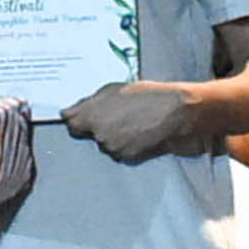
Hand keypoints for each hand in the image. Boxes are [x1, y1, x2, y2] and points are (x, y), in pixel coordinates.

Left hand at [65, 79, 207, 163]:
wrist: (178, 114)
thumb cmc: (150, 96)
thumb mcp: (116, 89)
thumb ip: (89, 102)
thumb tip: (71, 111)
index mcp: (91, 114)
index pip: (70, 123)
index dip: (78, 120)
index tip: (83, 117)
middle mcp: (97, 134)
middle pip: (89, 134)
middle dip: (98, 127)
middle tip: (118, 117)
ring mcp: (112, 148)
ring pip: (105, 144)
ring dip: (114, 138)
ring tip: (135, 124)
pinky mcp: (126, 158)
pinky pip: (120, 153)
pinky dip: (127, 146)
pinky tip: (141, 134)